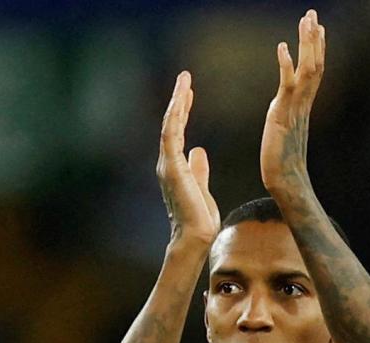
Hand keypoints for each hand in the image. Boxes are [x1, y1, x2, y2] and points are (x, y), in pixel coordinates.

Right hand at [156, 71, 219, 246]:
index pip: (177, 131)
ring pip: (169, 125)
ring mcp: (168, 165)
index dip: (183, 111)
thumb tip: (198, 151)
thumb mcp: (202, 187)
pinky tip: (181, 101)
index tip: (189, 93)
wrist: (195, 238)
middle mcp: (168, 162)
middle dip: (178, 100)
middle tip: (185, 78)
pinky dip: (175, 117)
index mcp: (175, 166)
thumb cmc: (199, 219)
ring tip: (184, 82)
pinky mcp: (172, 168)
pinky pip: (171, 136)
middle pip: (171, 123)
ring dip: (177, 103)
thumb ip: (198, 169)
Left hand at [261, 9, 326, 202]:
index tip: (318, 27)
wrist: (285, 182)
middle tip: (313, 13)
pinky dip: (286, 65)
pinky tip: (282, 47)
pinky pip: (287, 85)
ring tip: (306, 21)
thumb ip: (287, 117)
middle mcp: (303, 103)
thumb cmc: (283, 163)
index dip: (317, 48)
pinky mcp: (282, 114)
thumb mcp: (284, 131)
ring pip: (307, 70)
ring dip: (307, 44)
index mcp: (303, 105)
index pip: (314, 71)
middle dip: (314, 38)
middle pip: (314, 64)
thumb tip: (285, 112)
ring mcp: (294, 108)